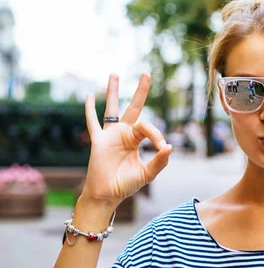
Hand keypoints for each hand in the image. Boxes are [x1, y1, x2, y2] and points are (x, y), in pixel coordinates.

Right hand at [81, 73, 172, 206]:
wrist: (108, 195)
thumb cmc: (127, 184)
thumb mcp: (148, 173)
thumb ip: (160, 161)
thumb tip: (170, 146)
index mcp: (136, 139)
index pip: (148, 127)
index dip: (157, 135)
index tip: (162, 148)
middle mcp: (123, 133)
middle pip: (133, 107)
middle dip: (140, 91)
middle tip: (147, 73)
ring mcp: (110, 135)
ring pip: (112, 108)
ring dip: (113, 91)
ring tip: (115, 73)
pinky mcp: (98, 141)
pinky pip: (93, 123)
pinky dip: (90, 110)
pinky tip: (88, 96)